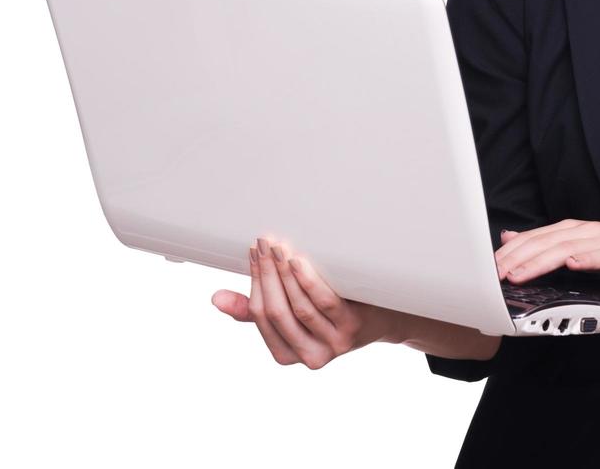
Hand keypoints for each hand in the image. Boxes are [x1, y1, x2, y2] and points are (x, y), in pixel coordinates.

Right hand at [211, 235, 397, 368]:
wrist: (384, 317)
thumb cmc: (331, 313)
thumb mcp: (292, 315)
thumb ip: (254, 310)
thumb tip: (215, 298)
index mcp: (287, 354)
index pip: (261, 316)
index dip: (253, 283)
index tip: (252, 253)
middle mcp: (310, 356)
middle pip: (277, 312)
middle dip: (265, 275)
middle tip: (261, 243)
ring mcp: (333, 343)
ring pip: (299, 307)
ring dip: (283, 274)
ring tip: (276, 246)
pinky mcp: (353, 326)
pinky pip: (325, 302)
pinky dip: (307, 280)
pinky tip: (298, 260)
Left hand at [495, 219, 599, 285]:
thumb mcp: (581, 243)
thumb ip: (547, 243)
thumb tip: (511, 238)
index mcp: (571, 230)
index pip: (533, 238)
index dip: (508, 253)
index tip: (484, 268)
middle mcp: (584, 231)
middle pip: (543, 243)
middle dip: (515, 259)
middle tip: (492, 275)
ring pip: (566, 249)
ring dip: (540, 261)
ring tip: (519, 274)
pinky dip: (586, 259)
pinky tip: (573, 264)